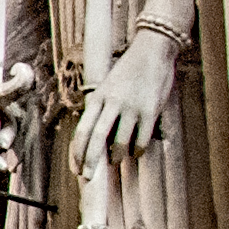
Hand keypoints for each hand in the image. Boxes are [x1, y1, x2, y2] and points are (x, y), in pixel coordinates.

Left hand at [76, 29, 181, 170]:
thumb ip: (102, 109)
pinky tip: (136, 152)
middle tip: (88, 178)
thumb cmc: (130, 71)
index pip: (82, 130)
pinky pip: (141, 141)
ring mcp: (131, 108)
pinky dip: (137, 151)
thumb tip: (96, 138)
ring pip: (119, 144)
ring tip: (117, 159)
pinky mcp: (150, 111)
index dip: (77, 152)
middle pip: (95, 139)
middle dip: (90, 162)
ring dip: (117, 157)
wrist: (152, 51)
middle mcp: (112, 103)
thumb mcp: (109, 87)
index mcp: (98, 97)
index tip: (76, 167)